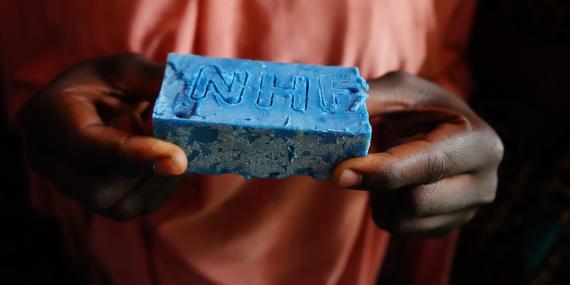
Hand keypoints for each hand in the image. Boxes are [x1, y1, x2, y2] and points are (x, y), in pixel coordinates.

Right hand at [21, 54, 187, 220]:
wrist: (92, 103)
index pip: (88, 147)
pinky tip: (163, 162)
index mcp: (49, 117)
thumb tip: (193, 94)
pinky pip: (132, 209)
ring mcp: (68, 186)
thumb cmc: (106, 82)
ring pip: (116, 207)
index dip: (136, 155)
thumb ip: (154, 80)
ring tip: (163, 146)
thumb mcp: (127, 69)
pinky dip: (158, 189)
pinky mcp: (93, 202)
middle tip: (167, 139)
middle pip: (96, 189)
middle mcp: (49, 159)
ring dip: (155, 181)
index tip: (178, 159)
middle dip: (145, 169)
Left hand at [334, 72, 503, 235]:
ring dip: (378, 195)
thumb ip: (370, 101)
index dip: (381, 171)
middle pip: (414, 201)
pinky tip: (394, 185)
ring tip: (385, 168)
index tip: (340, 171)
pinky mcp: (448, 227)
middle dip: (377, 183)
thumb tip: (334, 121)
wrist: (439, 130)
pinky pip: (399, 229)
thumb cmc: (419, 107)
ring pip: (401, 219)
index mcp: (479, 142)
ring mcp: (469, 211)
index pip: (427, 166)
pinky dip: (385, 207)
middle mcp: (484, 183)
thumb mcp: (399, 90)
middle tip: (359, 161)